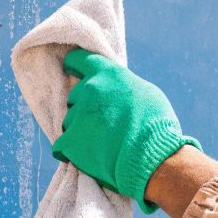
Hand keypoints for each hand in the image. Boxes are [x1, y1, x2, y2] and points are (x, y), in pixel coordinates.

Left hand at [53, 48, 200, 212]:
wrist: (151, 157)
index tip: (71, 68)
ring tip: (100, 142)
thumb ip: (124, 87)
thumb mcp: (147, 93)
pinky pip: (61, 146)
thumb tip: (116, 90)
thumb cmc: (156, 124)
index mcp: (108, 74)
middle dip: (84, 107)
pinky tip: (86, 156)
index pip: (80, 60)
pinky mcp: (69, 141)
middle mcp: (90, 89)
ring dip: (80, 130)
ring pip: (69, 121)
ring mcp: (77, 115)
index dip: (74, 65)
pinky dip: (71, 151)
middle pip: (75, 96)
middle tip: (101, 121)